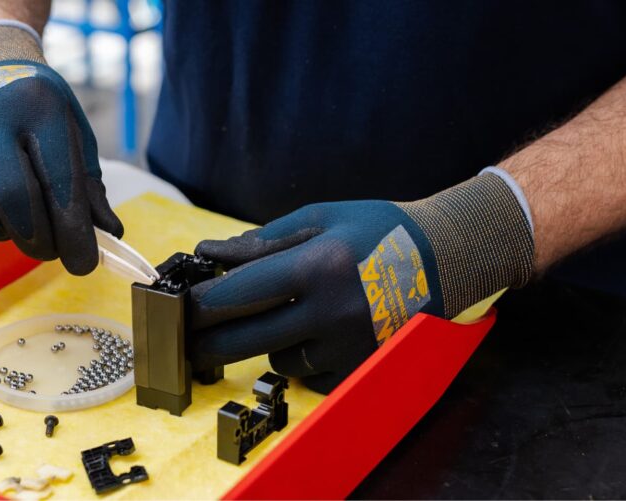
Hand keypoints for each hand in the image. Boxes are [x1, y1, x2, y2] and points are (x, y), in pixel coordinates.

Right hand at [0, 60, 122, 274]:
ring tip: (15, 225)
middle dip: (36, 238)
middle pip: (12, 196)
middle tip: (49, 250)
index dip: (72, 231)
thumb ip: (89, 188)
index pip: (58, 181)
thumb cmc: (41, 116)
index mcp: (40, 110)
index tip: (83, 264)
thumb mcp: (75, 138)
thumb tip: (109, 234)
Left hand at [188, 174, 534, 392]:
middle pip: (245, 340)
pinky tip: (313, 334)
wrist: (446, 258)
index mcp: (316, 266)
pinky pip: (311, 375)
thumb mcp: (320, 218)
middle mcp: (331, 311)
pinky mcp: (362, 366)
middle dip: (208, 340)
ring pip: (278, 360)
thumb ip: (261, 240)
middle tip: (189, 336)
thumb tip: (210, 254)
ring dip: (266, 344)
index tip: (178, 306)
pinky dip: (301, 358)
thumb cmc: (377, 230)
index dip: (199, 304)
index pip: (238, 295)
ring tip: (281, 318)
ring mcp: (348, 344)